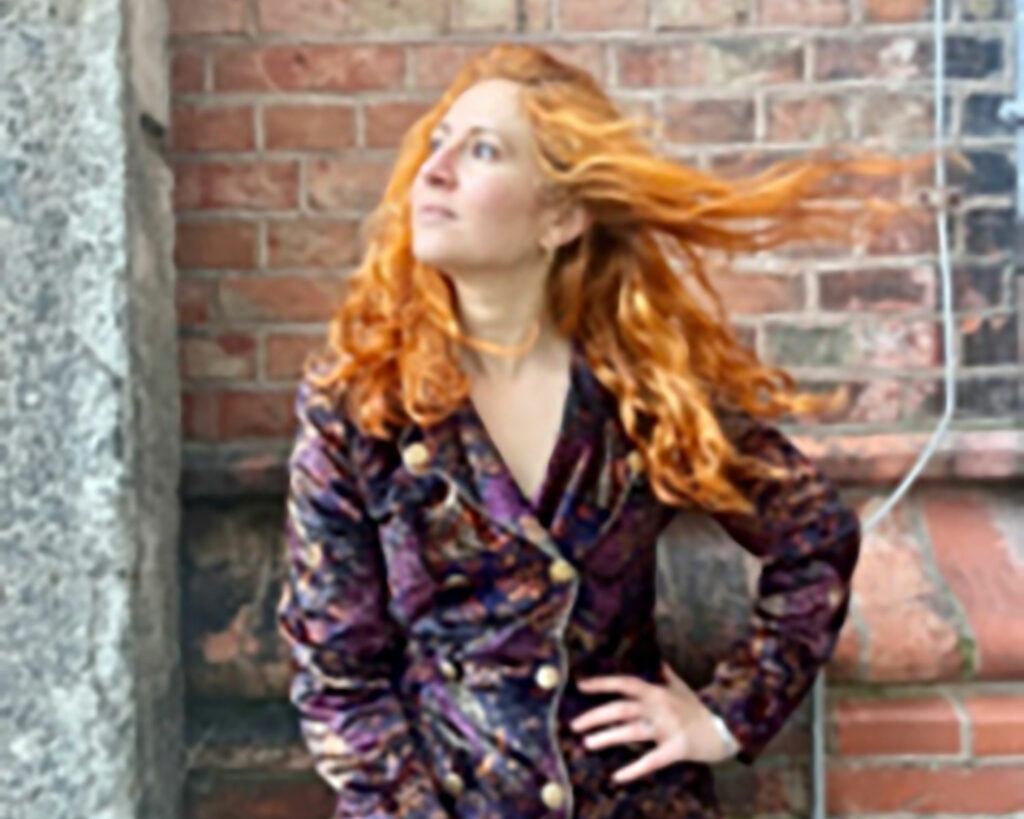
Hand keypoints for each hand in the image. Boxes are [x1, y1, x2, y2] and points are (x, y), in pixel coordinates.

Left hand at [570, 661, 733, 783]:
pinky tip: (617, 776)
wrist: (726, 727)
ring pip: (632, 732)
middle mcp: (659, 707)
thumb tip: (656, 658)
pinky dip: (634, 769)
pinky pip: (652, 760)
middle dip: (596, 716)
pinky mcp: (677, 748)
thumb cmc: (698, 707)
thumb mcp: (681, 687)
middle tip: (574, 724)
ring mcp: (668, 728)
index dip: (602, 683)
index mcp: (657, 691)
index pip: (624, 683)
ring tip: (587, 743)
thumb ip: (665, 674)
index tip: (580, 685)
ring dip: (607, 738)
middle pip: (621, 709)